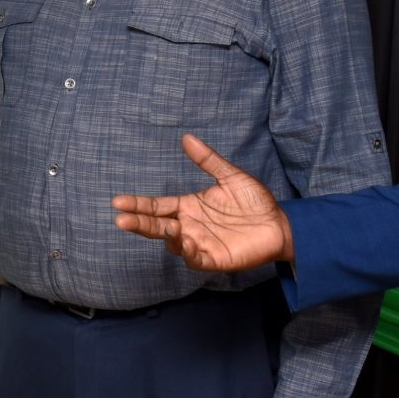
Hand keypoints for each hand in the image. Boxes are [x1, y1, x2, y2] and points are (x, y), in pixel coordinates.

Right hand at [113, 134, 293, 271]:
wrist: (280, 224)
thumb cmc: (255, 201)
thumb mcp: (231, 176)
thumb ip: (208, 160)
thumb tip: (187, 138)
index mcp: (188, 206)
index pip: (157, 206)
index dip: (138, 204)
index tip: (118, 201)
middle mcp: (188, 226)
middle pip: (157, 225)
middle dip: (138, 223)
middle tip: (121, 219)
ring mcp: (199, 243)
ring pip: (172, 243)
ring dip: (165, 236)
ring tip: (165, 228)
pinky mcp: (213, 259)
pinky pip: (194, 259)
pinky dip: (187, 253)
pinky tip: (184, 242)